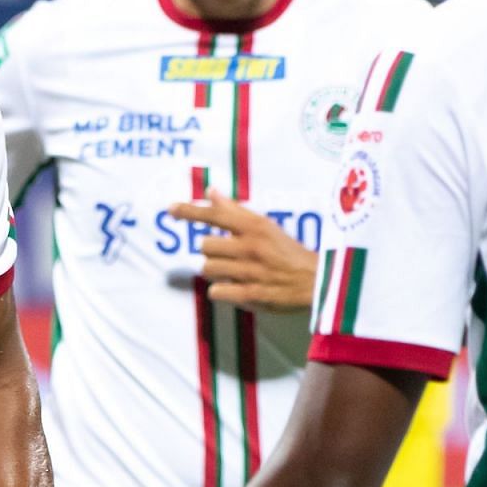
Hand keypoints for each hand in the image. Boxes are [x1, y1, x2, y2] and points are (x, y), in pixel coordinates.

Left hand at [168, 191, 318, 313]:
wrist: (316, 282)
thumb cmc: (287, 252)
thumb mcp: (265, 226)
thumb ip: (235, 210)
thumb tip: (211, 192)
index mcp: (255, 226)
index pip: (215, 214)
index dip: (190, 211)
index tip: (170, 208)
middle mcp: (250, 246)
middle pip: (205, 246)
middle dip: (212, 252)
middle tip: (228, 256)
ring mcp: (250, 271)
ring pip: (207, 268)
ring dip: (215, 271)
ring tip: (232, 272)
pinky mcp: (250, 294)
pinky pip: (215, 291)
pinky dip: (221, 291)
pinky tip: (234, 288)